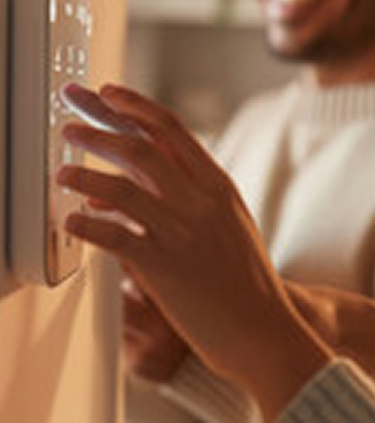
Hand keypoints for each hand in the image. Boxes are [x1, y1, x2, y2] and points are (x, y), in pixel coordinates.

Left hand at [57, 84, 331, 422]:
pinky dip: (87, 225)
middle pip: (143, 147)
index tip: (107, 93)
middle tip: (69, 116)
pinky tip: (69, 222)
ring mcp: (184, 232)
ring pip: (123, 186)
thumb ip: (182, 203)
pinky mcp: (165, 267)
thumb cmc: (244, 285)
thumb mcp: (226, 227)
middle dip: (100, 125)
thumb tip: (114, 194)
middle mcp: (202, 202)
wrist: (265, 329)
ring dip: (85, 173)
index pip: (172, 130)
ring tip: (61, 171)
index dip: (134, 106)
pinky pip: (115, 237)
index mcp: (219, 187)